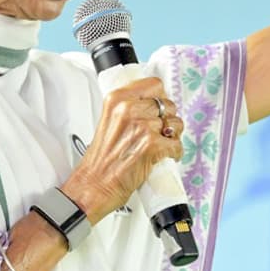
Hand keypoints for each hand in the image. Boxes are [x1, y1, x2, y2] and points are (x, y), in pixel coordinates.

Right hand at [60, 77, 184, 223]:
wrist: (93, 186)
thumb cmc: (100, 160)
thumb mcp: (108, 121)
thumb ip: (128, 109)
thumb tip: (153, 105)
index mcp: (117, 99)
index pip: (154, 84)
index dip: (160, 98)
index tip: (159, 108)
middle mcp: (129, 109)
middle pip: (167, 105)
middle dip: (167, 119)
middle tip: (159, 132)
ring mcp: (142, 126)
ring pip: (175, 124)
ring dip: (172, 136)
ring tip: (161, 145)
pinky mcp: (152, 145)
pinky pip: (177, 145)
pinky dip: (175, 153)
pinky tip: (165, 157)